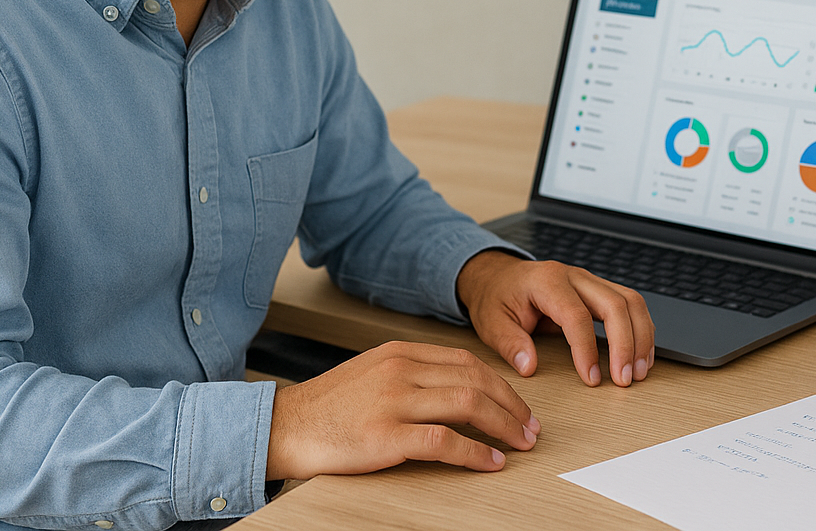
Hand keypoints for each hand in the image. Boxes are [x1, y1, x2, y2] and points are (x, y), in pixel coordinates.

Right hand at [264, 340, 539, 480]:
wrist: (284, 426)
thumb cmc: (329, 407)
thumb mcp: (372, 374)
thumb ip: (410, 374)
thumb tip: (458, 390)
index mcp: (399, 352)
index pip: (465, 361)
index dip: (500, 384)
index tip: (518, 406)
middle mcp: (400, 370)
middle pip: (474, 379)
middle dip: (511, 405)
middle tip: (531, 428)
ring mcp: (393, 402)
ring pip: (467, 403)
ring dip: (503, 425)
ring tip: (520, 443)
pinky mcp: (385, 436)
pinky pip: (444, 441)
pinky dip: (475, 453)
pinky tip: (490, 462)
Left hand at [455, 250, 655, 387]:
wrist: (497, 276)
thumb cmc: (496, 296)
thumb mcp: (491, 321)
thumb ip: (510, 343)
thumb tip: (529, 366)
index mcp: (546, 281)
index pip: (577, 315)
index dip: (587, 349)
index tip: (591, 379)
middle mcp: (574, 276)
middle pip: (615, 304)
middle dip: (626, 344)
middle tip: (625, 379)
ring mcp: (589, 280)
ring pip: (630, 301)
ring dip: (641, 337)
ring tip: (639, 371)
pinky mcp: (597, 290)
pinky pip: (629, 304)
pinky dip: (640, 329)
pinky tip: (641, 354)